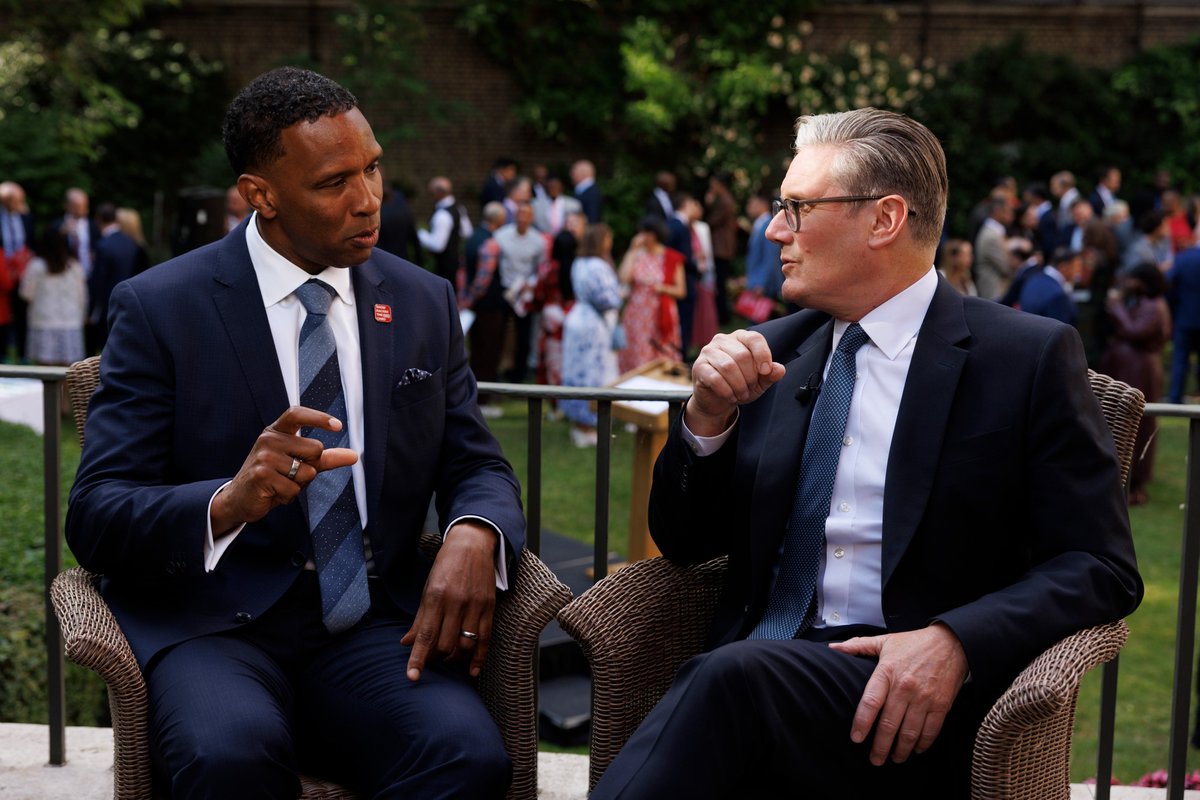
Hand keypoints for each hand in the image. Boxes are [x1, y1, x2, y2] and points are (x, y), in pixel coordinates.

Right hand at [209, 406, 357, 535]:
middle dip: (311, 467)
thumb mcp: (298, 462)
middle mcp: (268, 439)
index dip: (318, 417)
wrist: (240, 498)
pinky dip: (288, 496)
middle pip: (315, 449)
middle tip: (290, 474)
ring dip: (298, 485)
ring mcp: (264, 457)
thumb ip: (325, 458)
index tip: (338, 425)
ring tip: (280, 483)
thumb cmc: (271, 477)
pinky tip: (273, 493)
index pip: (297, 414)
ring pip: (307, 472)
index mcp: (276, 431)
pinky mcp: (262, 475)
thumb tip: (354, 455)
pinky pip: (294, 489)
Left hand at [402, 521, 497, 680]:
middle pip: (446, 644)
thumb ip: (419, 619)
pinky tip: (472, 671)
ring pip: (466, 644)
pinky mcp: (489, 607)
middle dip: (437, 658)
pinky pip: (485, 639)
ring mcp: (475, 606)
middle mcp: (456, 603)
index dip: (418, 658)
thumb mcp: (428, 589)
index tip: (412, 677)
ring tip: (448, 659)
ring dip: (455, 659)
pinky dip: (479, 658)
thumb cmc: (446, 566)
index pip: (426, 635)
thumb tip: (406, 643)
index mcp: (436, 597)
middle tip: (432, 659)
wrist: (473, 544)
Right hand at [686, 330, 785, 435]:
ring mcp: (708, 352)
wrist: (717, 400)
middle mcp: (722, 340)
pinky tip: (730, 397)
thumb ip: (770, 375)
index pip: (754, 338)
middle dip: (749, 377)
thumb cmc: (739, 385)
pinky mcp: (699, 367)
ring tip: (741, 394)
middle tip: (749, 388)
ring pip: (728, 367)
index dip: (763, 355)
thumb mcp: (759, 382)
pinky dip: (727, 391)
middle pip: (742, 355)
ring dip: (738, 385)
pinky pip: (715, 378)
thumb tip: (779, 369)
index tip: (766, 372)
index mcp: (740, 338)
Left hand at [829, 624, 968, 765]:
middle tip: (874, 759)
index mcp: (887, 671)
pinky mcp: (941, 705)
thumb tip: (833, 648)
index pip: (871, 702)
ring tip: (894, 758)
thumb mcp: (885, 640)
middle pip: (889, 724)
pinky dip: (922, 743)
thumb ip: (858, 646)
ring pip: (910, 732)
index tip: (856, 738)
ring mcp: (924, 698)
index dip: (862, 722)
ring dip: (901, 750)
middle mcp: (905, 687)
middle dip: (880, 746)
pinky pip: (931, 730)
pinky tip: (916, 749)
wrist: (951, 643)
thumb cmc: (914, 643)